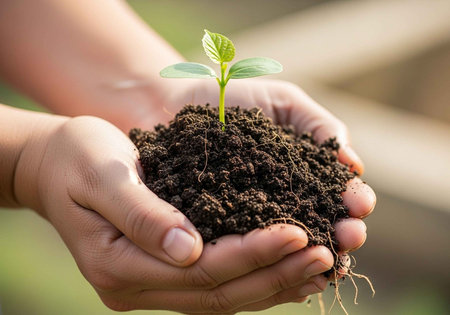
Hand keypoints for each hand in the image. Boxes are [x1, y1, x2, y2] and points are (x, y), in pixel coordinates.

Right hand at [23, 115, 338, 312]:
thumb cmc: (78, 159)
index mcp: (118, 264)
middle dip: (274, 272)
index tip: (296, 231)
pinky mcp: (163, 271)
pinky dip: (257, 277)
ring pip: (223, 296)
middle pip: (218, 291)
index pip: (199, 270)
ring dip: (274, 281)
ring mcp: (151, 284)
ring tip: (322, 263)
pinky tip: (289, 266)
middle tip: (325, 252)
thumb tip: (188, 249)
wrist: (58, 164)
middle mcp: (137, 286)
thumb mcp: (103, 175)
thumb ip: (141, 214)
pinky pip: (217, 284)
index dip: (250, 253)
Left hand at [134, 78, 375, 251]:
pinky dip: (266, 259)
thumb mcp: (283, 102)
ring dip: (311, 253)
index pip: (334, 193)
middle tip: (350, 236)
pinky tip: (284, 267)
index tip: (360, 205)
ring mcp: (251, 218)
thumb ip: (318, 125)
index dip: (351, 200)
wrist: (175, 103)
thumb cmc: (231, 98)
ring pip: (287, 243)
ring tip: (329, 258)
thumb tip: (354, 164)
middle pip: (318, 223)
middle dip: (340, 232)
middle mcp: (281, 200)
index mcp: (301, 173)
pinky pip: (244, 247)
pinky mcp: (220, 228)